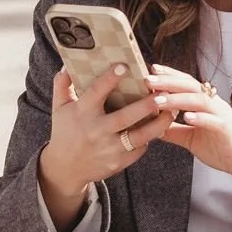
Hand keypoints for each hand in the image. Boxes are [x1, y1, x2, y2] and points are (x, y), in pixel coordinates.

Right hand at [38, 64, 172, 231]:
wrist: (65, 168)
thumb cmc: (65, 131)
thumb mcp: (59, 107)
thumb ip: (62, 84)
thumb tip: (67, 63)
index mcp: (82, 113)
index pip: (96, 92)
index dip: (110, 78)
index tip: (124, 66)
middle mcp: (96, 131)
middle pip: (125, 117)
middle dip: (146, 105)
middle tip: (163, 92)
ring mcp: (108, 148)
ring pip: (139, 136)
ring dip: (158, 124)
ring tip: (172, 110)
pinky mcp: (118, 162)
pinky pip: (139, 149)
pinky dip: (150, 138)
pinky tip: (160, 127)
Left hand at [147, 65, 231, 231]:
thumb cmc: (223, 149)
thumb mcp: (192, 139)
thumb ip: (175, 131)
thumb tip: (153, 127)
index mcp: (206, 105)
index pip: (186, 84)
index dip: (170, 76)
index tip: (151, 70)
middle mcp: (215, 105)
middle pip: (190, 87)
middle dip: (168, 82)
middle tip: (147, 79)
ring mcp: (222, 116)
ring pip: (199, 101)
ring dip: (178, 99)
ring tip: (158, 99)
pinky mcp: (228, 130)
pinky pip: (214, 121)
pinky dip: (201, 118)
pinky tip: (186, 117)